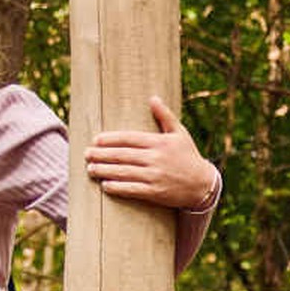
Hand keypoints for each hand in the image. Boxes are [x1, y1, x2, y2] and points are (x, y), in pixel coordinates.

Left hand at [84, 94, 220, 212]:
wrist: (203, 184)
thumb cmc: (189, 156)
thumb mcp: (180, 133)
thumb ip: (165, 116)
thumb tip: (153, 98)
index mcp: (159, 142)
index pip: (129, 138)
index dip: (110, 139)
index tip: (96, 140)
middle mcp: (155, 158)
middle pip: (122, 155)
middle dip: (102, 154)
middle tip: (86, 154)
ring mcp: (155, 176)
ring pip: (124, 172)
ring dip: (104, 171)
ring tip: (90, 169)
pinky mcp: (155, 192)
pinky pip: (132, 189)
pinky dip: (118, 187)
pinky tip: (105, 185)